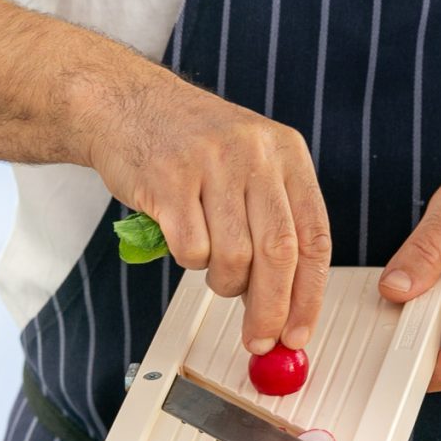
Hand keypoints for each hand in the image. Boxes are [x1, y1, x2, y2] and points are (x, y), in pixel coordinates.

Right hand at [82, 63, 330, 354]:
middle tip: (260, 336)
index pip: (314, 237)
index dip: (310, 294)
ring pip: (234, 257)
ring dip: (224, 283)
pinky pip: (191, 249)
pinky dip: (189, 262)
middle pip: (278, 253)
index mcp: (286, 153)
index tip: (299, 331)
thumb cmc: (191, 145)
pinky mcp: (169, 178)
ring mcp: (212, 163)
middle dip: (271, 308)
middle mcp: (255, 153)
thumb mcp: (249, 165)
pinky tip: (185, 242)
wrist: (126, 103)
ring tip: (214, 271)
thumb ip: (272, 224)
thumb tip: (285, 303)